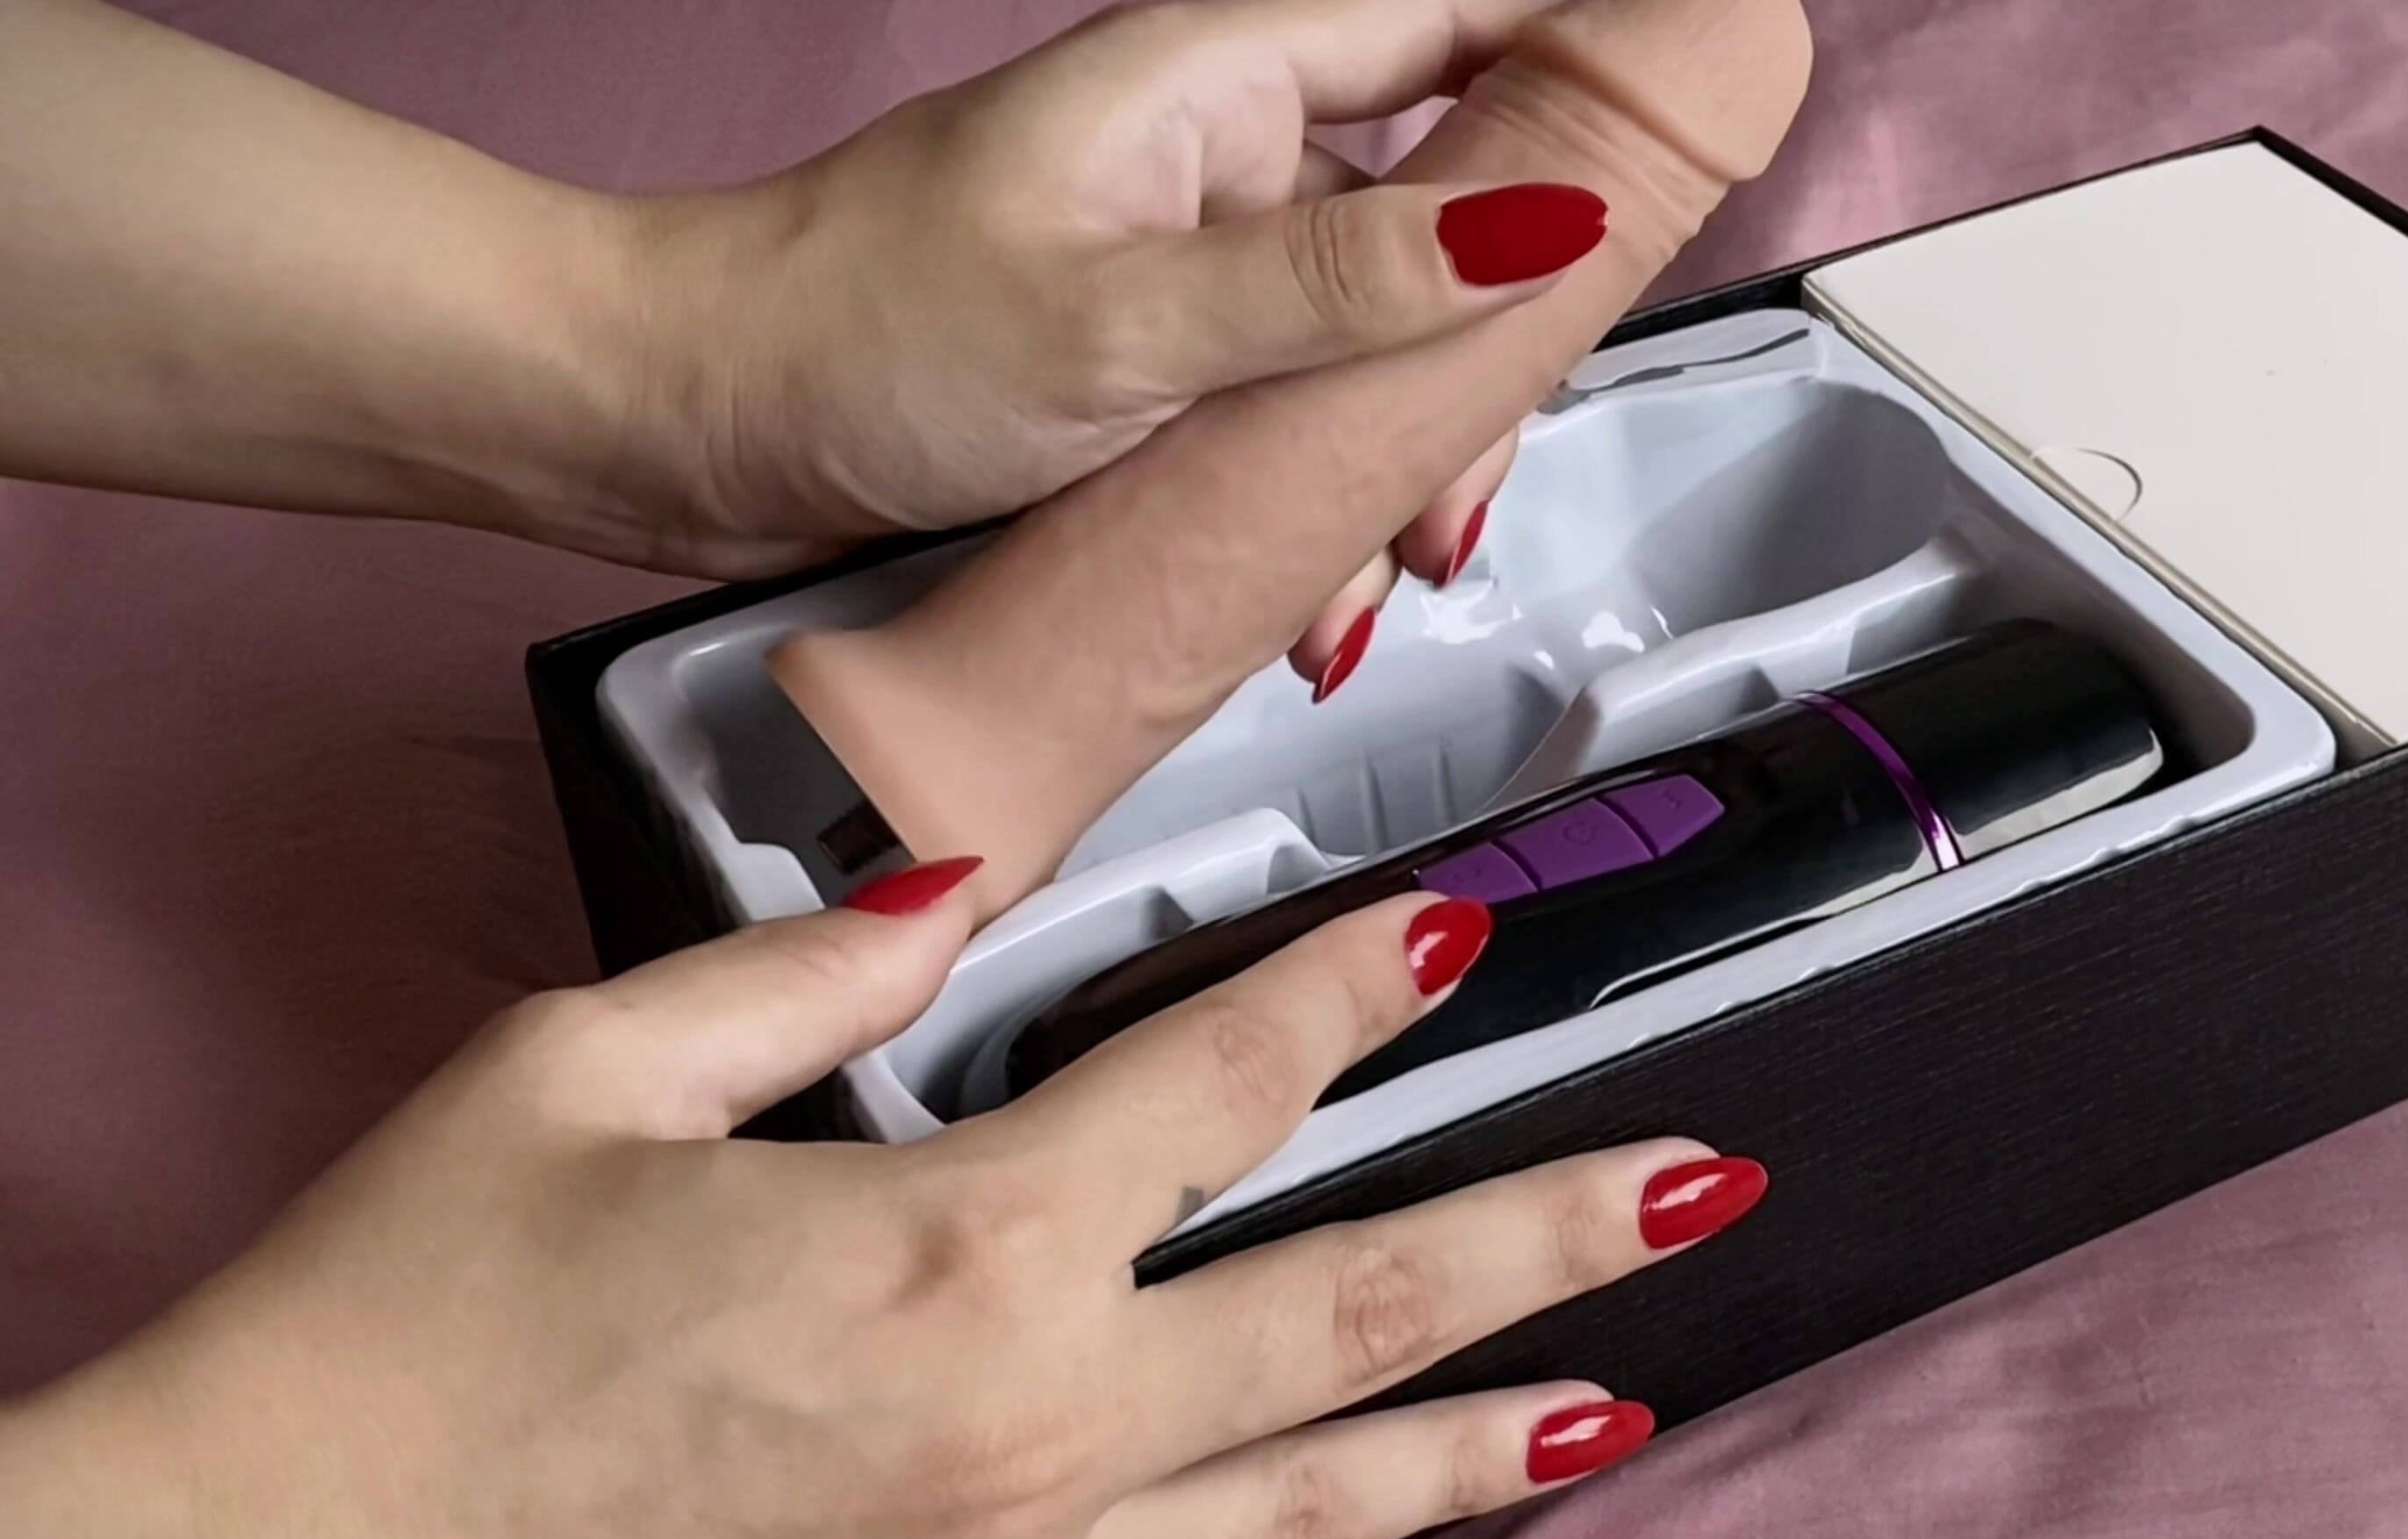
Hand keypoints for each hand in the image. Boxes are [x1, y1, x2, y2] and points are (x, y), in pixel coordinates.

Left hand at [0, 0, 1575, 684]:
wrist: (687, 424)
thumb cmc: (852, 337)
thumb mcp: (1126, 323)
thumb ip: (1345, 276)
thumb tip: (1545, 220)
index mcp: (1224, 70)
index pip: (1476, 18)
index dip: (1603, 79)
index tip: (1692, 162)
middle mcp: (1228, 140)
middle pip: (1458, 189)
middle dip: (1499, 337)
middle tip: (1476, 466)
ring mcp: (1201, 242)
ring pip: (1391, 314)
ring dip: (1411, 441)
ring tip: (1386, 557)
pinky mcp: (1165, 341)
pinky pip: (1309, 391)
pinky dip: (1330, 486)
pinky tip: (1314, 585)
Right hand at [0, 867, 1765, 1538]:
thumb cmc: (380, 1352)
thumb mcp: (569, 1080)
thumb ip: (804, 974)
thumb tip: (956, 889)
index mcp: (942, 1246)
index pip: (1217, 1081)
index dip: (1354, 992)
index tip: (1458, 944)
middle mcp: (1022, 1433)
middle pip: (1350, 1309)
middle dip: (1547, 1232)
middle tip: (1699, 1187)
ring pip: (1317, 1510)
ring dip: (1490, 1440)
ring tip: (1628, 1393)